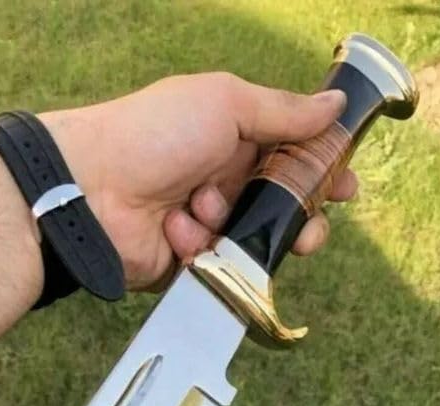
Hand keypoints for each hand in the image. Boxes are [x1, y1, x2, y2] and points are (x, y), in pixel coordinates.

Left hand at [41, 74, 355, 290]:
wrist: (93, 187)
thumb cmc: (156, 133)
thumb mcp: (225, 104)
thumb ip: (282, 112)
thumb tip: (334, 106)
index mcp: (231, 140)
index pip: (290, 159)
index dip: (320, 174)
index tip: (346, 189)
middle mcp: (220, 182)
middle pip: (279, 209)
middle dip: (296, 219)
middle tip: (305, 230)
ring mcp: (203, 226)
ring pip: (252, 244)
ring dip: (236, 227)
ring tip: (205, 209)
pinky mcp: (185, 265)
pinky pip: (217, 267)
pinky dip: (201, 248)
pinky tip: (176, 231)